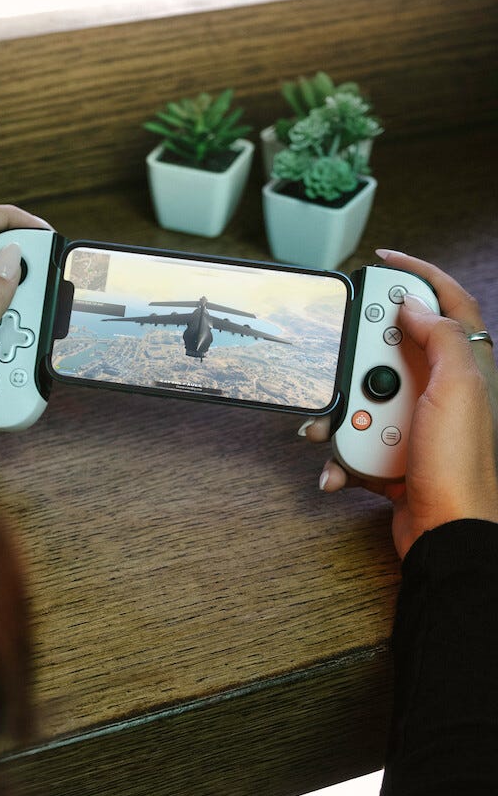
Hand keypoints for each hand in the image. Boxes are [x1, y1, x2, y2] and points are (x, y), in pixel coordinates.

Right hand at [301, 251, 497, 558]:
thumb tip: (413, 303)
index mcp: (464, 367)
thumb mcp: (457, 390)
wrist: (447, 534)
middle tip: (343, 362)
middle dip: (357, 359)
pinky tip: (339, 468)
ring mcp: (415, 425)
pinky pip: (356, 444)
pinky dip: (341, 458)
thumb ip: (439, 337)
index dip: (417, 274)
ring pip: (364, 399)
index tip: (383, 261)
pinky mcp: (393, 457)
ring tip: (330, 430)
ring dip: (339, 416)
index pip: (446, 302)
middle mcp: (441, 392)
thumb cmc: (458, 467)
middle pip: (390, 350)